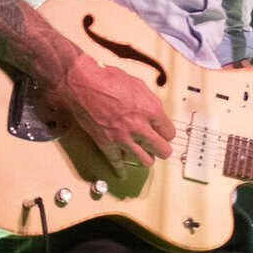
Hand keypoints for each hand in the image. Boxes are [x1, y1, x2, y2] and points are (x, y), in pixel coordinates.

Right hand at [51, 55, 173, 169]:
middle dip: (162, 149)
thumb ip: (151, 102)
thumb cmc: (108, 79)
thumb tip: (156, 113)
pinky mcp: (106, 143)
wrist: (82, 83)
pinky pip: (117, 162)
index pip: (170, 133)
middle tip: (159, 147)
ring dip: (146, 157)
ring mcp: (122, 137)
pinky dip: (120, 169)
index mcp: (150, 110)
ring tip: (144, 153)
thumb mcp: (138, 85)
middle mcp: (139, 127)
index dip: (166, 133)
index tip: (163, 133)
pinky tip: (123, 173)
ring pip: (144, 160)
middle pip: (162, 150)